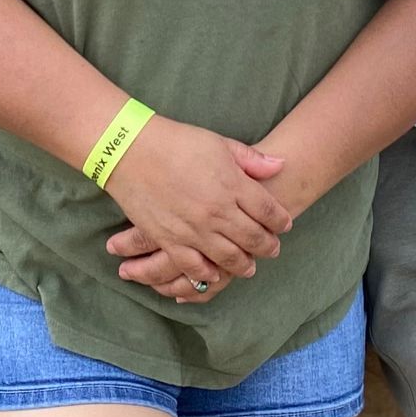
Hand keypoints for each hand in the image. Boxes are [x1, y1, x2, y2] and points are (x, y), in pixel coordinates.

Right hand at [104, 121, 290, 300]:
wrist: (131, 150)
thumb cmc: (177, 141)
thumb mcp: (219, 143)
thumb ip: (252, 159)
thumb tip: (280, 165)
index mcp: (233, 184)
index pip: (269, 211)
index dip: (281, 220)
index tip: (285, 224)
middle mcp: (218, 211)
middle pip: (254, 238)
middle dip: (268, 246)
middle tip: (273, 250)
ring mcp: (194, 229)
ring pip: (230, 258)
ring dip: (244, 265)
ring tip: (249, 267)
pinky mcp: (171, 240)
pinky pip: (195, 267)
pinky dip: (209, 275)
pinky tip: (215, 274)